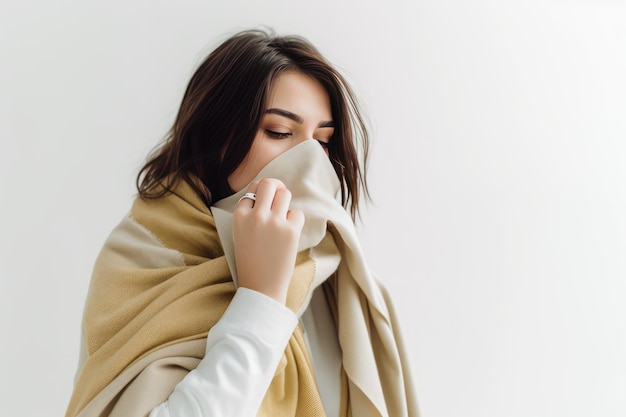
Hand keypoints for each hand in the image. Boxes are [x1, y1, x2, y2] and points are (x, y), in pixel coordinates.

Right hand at [232, 178, 304, 304]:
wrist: (261, 287)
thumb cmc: (251, 261)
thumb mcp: (240, 233)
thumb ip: (250, 214)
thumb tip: (269, 192)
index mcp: (239, 216)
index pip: (253, 189)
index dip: (262, 194)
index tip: (266, 203)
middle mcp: (255, 216)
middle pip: (269, 184)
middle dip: (277, 187)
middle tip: (280, 196)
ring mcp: (274, 222)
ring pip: (285, 194)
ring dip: (286, 202)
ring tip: (284, 218)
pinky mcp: (290, 230)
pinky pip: (297, 213)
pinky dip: (296, 220)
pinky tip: (289, 233)